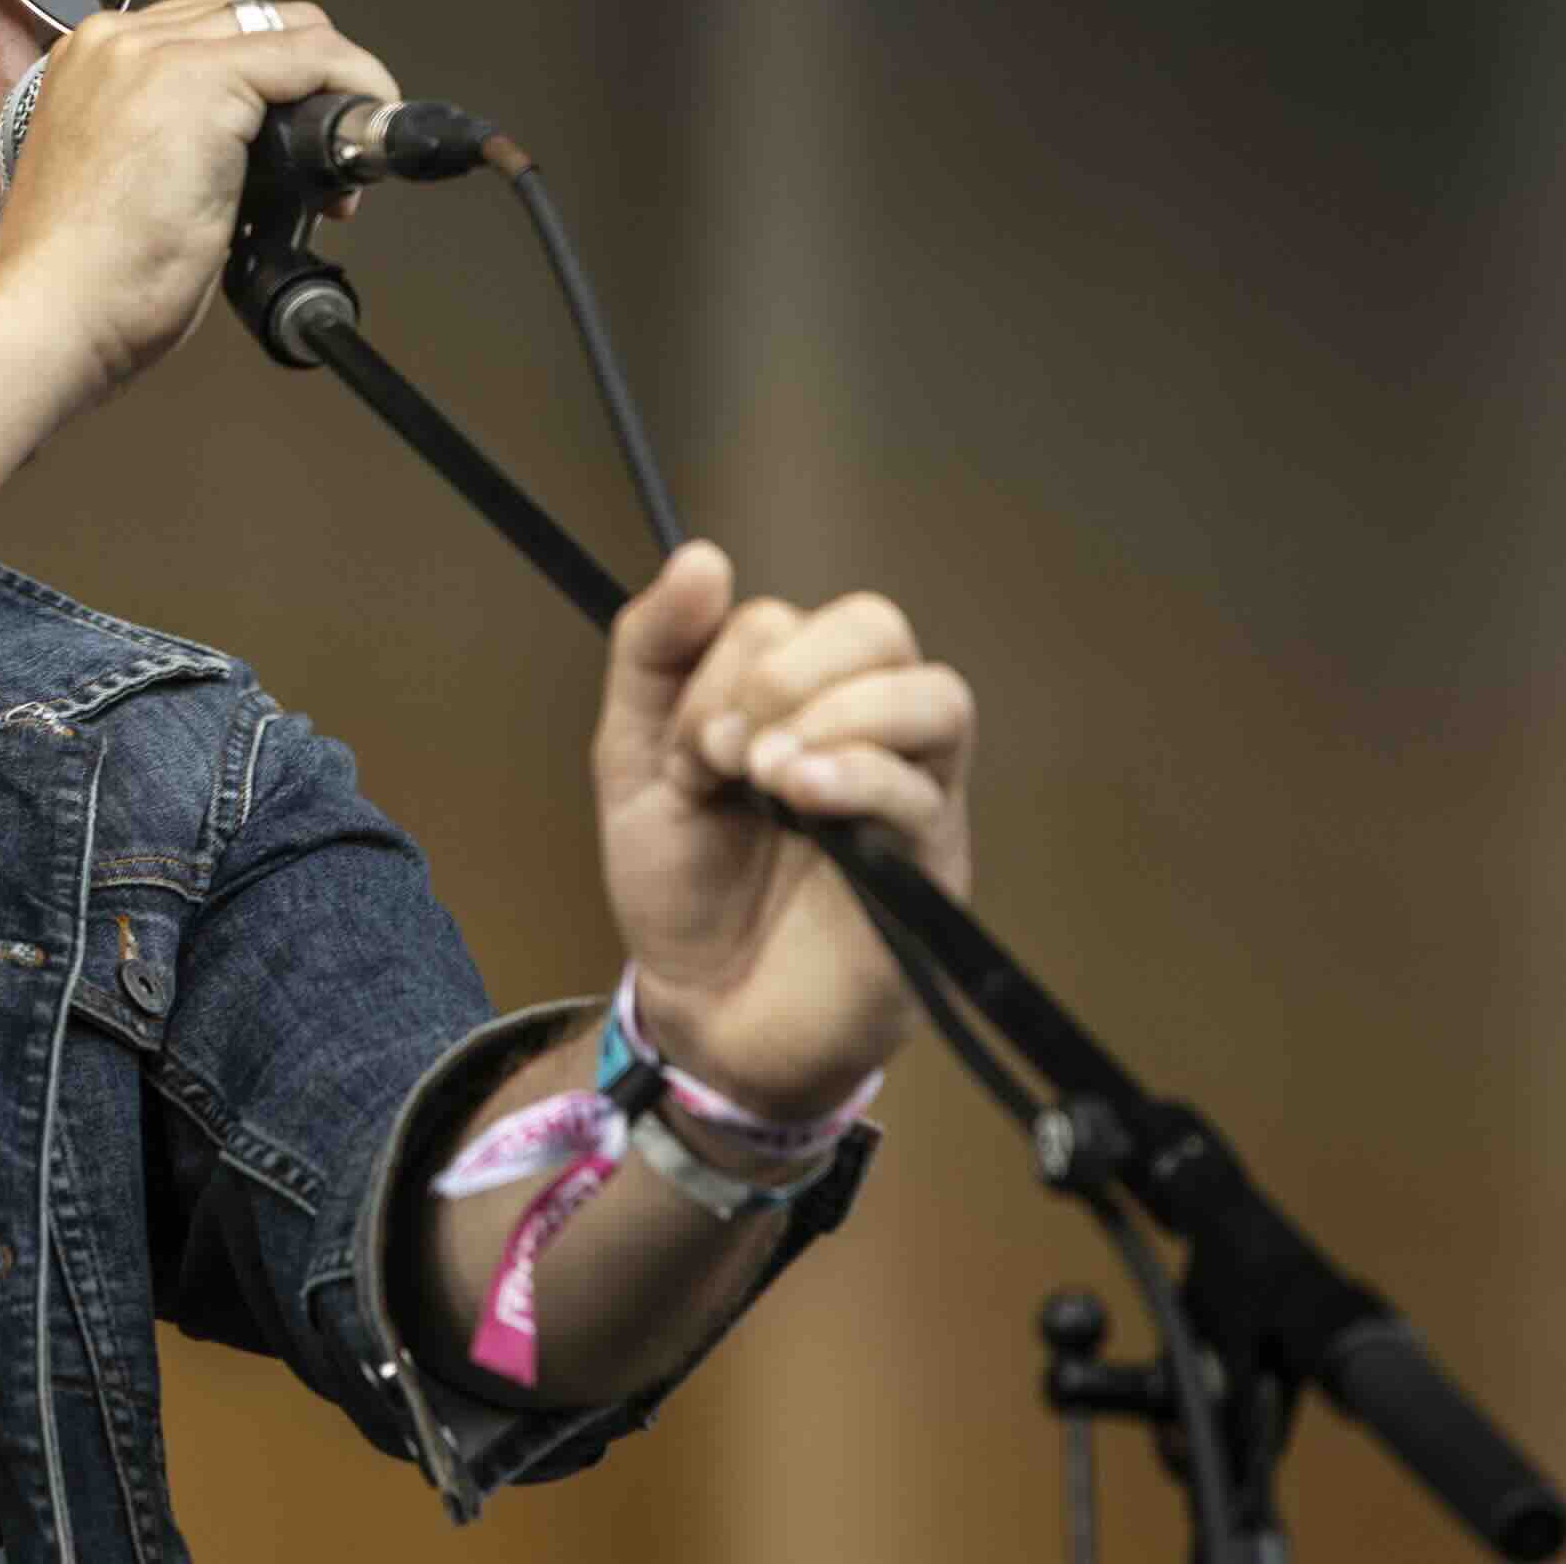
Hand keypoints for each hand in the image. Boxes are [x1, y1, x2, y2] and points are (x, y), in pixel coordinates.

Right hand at [0, 0, 398, 412]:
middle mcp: (118, 40)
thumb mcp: (124, 180)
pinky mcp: (202, 84)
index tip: (292, 144)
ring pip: (289, 29)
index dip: (268, 78)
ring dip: (332, 84)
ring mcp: (157, 55)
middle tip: (320, 159)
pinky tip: (362, 134)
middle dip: (304, 77)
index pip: (208, 30)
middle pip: (253, 18)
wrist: (49, 315)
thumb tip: (249, 154)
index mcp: (92, 59)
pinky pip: (312, 59)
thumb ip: (174, 141)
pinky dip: (354, 87)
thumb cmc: (79, 278)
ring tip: (334, 168)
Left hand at [588, 540, 976, 1119]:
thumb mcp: (634, 757)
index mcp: (790, 695)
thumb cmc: (682, 884)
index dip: (718, 671)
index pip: (780, 619)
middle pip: (874, 626)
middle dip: (783, 673)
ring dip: (836, 712)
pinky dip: (858, 772)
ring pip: (932, 693)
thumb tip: (702, 557)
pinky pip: (925, 787)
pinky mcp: (928, 861)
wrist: (705, 1009)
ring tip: (764, 775)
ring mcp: (904, 790)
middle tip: (726, 752)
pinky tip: (799, 798)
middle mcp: (860, 728)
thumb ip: (654, 652)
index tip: (684, 754)